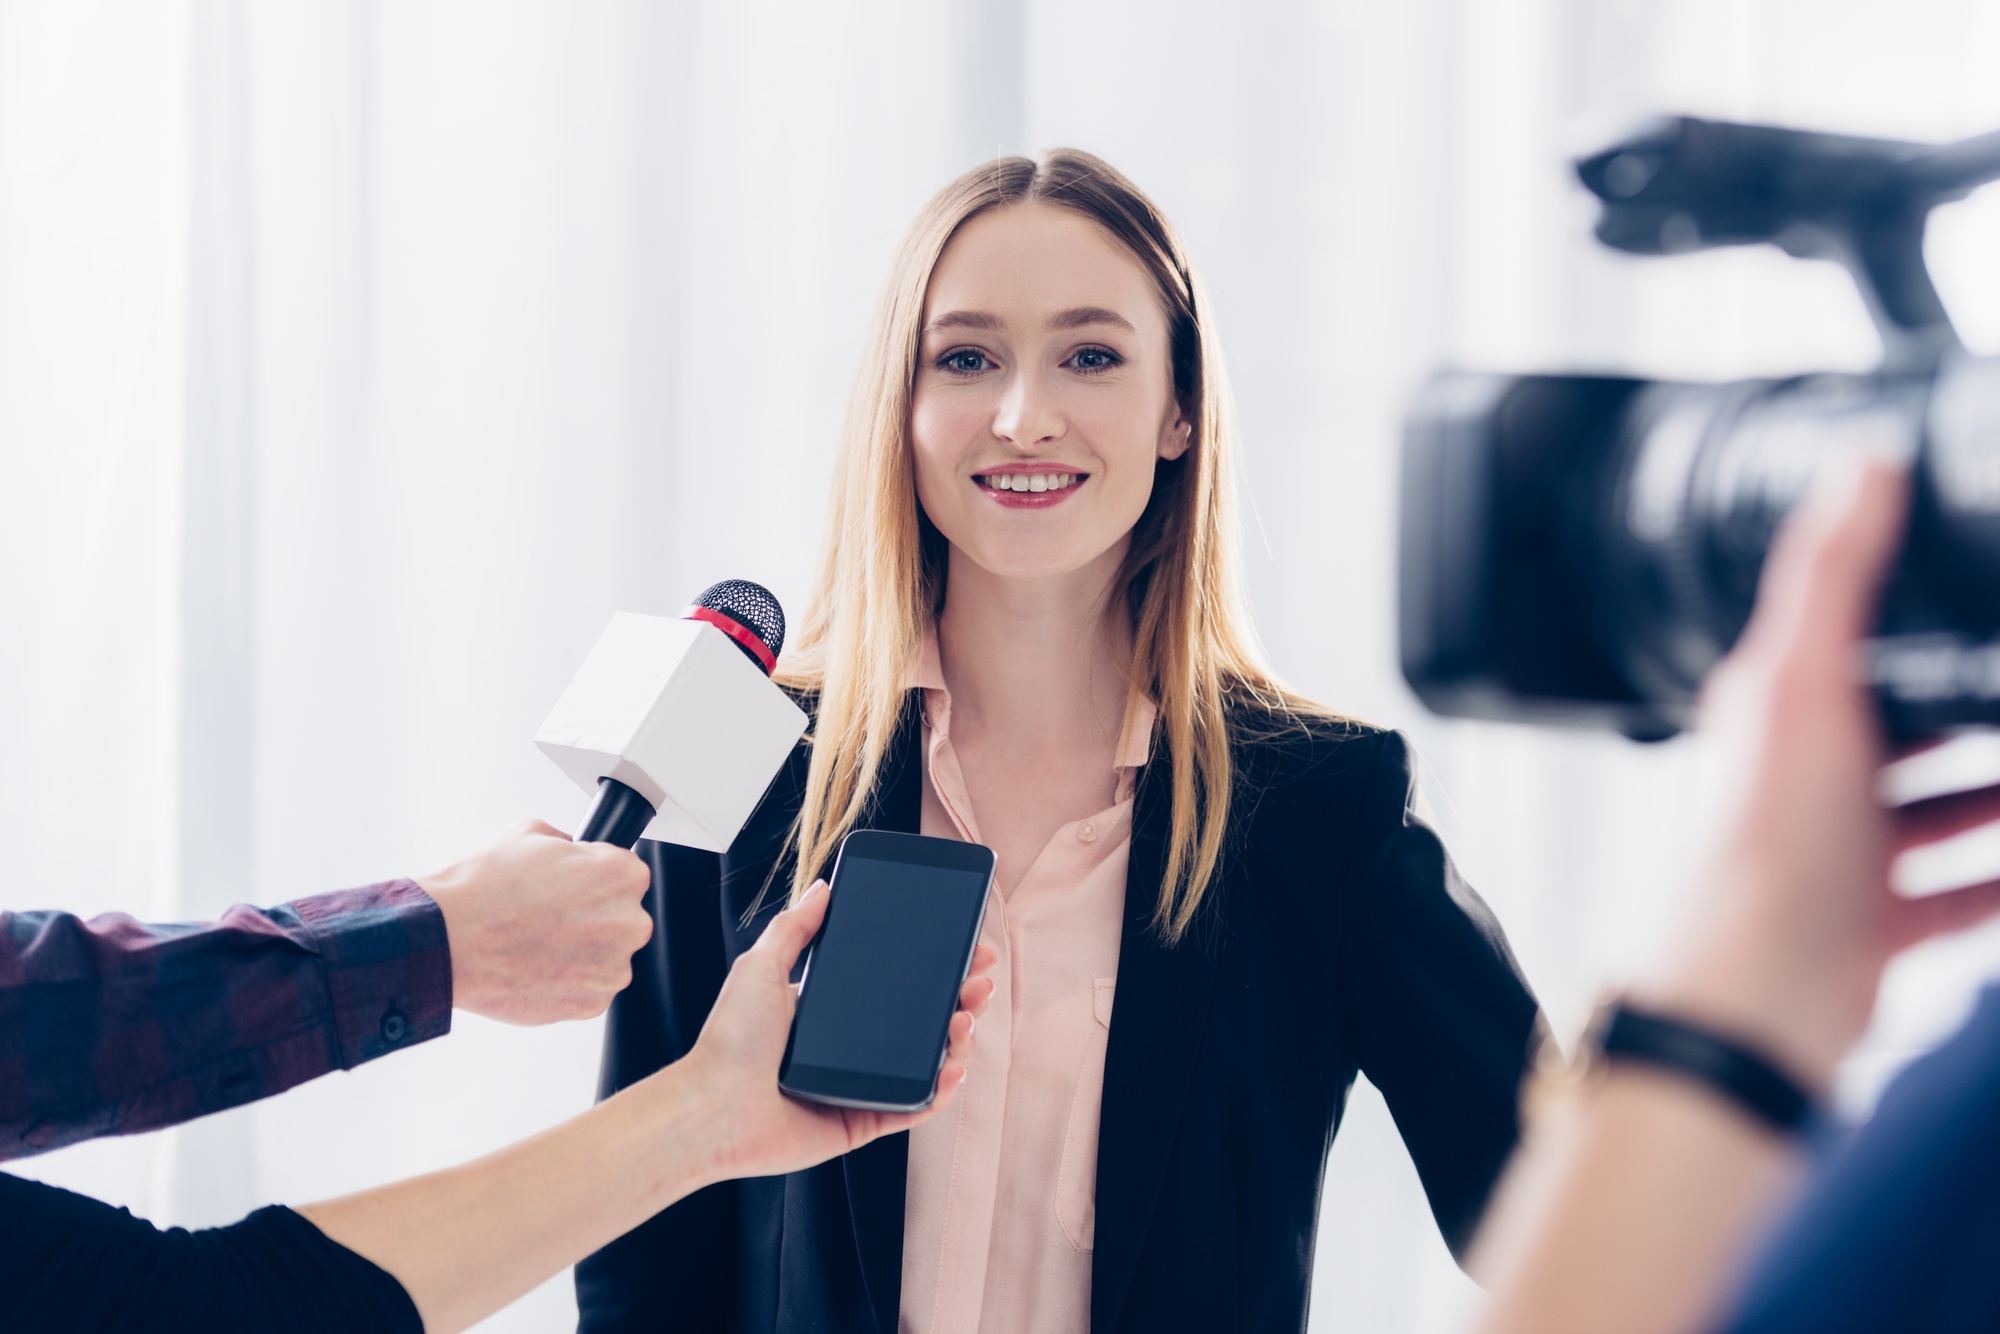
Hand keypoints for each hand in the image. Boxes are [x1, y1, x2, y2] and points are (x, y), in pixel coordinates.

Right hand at [419, 821, 652, 1024]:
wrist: (448, 940)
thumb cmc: (484, 890)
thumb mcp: (531, 833)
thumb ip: (567, 843)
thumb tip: (570, 851)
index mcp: (623, 876)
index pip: (625, 874)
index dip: (593, 878)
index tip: (572, 886)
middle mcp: (629, 923)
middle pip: (620, 917)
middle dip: (590, 916)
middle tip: (549, 915)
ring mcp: (613, 968)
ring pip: (606, 955)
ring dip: (580, 950)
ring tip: (537, 942)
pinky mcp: (592, 1003)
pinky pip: (588, 987)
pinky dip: (567, 980)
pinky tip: (536, 965)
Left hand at [677, 880, 997, 1181]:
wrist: (711, 1108)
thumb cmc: (728, 1042)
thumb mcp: (759, 969)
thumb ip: (793, 929)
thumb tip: (823, 886)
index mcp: (833, 1013)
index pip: (896, 985)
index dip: (934, 968)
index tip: (965, 946)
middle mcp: (852, 1049)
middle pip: (921, 1021)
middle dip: (959, 998)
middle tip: (980, 979)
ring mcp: (861, 1086)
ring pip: (926, 1062)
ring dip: (957, 1040)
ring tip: (966, 1018)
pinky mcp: (863, 1122)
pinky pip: (913, 1107)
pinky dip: (940, 1091)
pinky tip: (955, 1068)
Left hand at [1646, 460, 1999, 1088]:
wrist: (1762, 987)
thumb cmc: (1766, 840)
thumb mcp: (1802, 680)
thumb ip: (1833, 572)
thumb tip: (1864, 462)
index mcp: (1775, 712)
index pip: (1847, 640)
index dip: (1910, 615)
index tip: (1977, 590)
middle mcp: (1804, 779)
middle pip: (1905, 726)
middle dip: (1975, 708)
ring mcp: (1841, 854)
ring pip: (1940, 808)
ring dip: (1999, 791)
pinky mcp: (1875, 923)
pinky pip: (1962, 891)